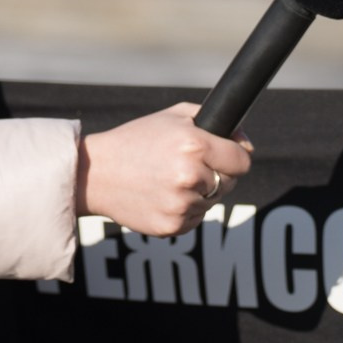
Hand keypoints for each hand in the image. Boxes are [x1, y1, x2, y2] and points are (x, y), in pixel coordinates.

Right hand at [74, 103, 252, 236]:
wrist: (97, 173)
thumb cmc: (137, 139)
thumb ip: (215, 122)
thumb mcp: (174, 116)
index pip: (242, 160)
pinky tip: (162, 196)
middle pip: (230, 182)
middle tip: (188, 166)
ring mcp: (181, 204)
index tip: (226, 156)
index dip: (235, 156)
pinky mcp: (172, 226)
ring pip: (212, 202)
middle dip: (217, 174)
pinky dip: (185, 210)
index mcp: (194, 145)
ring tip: (168, 180)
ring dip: (199, 193)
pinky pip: (195, 219)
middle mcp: (190, 176)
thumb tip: (246, 144)